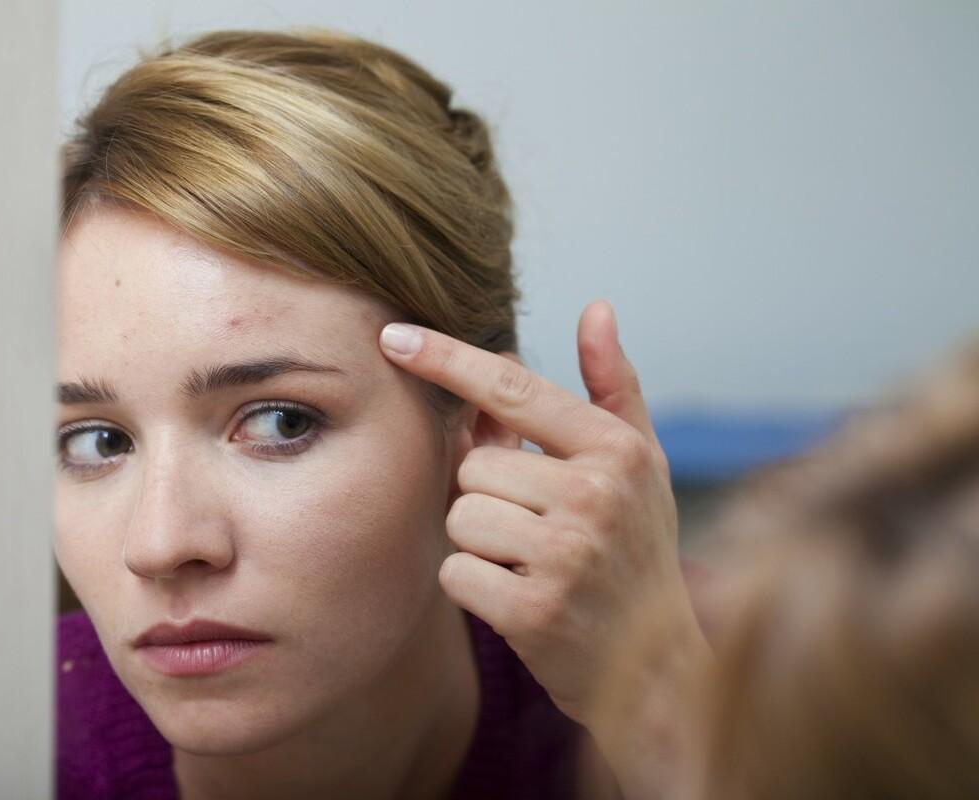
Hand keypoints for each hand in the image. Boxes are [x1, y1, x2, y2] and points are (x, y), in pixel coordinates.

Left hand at [378, 300, 704, 732]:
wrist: (658, 669)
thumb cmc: (637, 552)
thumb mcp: (641, 465)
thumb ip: (612, 386)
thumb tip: (595, 307)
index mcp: (617, 449)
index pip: (512, 388)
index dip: (447, 358)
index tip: (392, 336)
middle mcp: (595, 494)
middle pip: (473, 465)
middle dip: (489, 496)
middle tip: (537, 530)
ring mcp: (566, 553)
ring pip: (460, 516)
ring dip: (481, 543)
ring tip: (532, 563)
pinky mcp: (534, 609)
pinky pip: (455, 571)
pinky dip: (475, 586)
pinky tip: (520, 598)